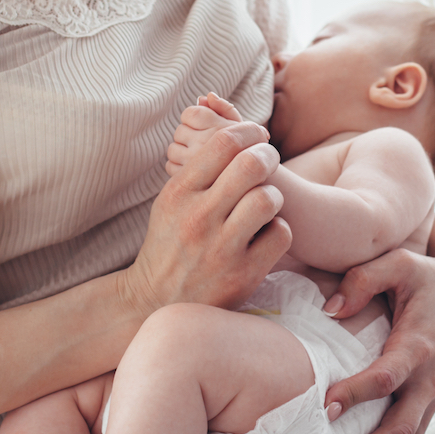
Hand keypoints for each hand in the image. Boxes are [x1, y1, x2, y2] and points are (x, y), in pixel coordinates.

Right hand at [124, 119, 291, 314]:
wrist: (153, 301)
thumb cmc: (169, 243)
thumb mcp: (170, 201)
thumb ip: (198, 169)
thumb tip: (235, 134)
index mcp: (179, 193)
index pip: (223, 143)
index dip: (249, 132)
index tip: (257, 136)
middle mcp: (199, 217)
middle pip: (251, 164)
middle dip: (268, 155)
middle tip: (269, 160)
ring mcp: (221, 248)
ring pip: (267, 198)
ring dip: (274, 195)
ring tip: (266, 202)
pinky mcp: (243, 274)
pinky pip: (280, 234)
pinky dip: (278, 229)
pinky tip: (266, 232)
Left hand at [165, 93, 247, 175]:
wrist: (259, 187)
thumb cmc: (250, 153)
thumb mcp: (244, 127)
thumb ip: (224, 108)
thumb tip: (205, 97)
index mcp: (220, 128)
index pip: (189, 113)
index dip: (193, 118)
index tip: (204, 127)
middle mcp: (208, 145)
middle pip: (179, 131)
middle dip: (188, 135)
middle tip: (203, 144)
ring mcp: (197, 164)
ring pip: (173, 150)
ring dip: (181, 152)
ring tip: (200, 158)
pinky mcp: (189, 182)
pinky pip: (171, 167)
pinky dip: (178, 168)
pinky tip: (195, 171)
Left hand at [321, 219, 434, 433]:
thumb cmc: (427, 277)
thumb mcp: (399, 264)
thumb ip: (362, 280)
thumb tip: (329, 310)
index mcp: (421, 343)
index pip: (389, 377)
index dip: (358, 393)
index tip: (326, 406)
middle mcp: (431, 377)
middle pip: (403, 428)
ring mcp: (433, 395)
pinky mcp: (430, 403)